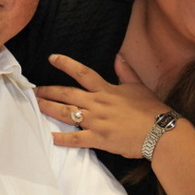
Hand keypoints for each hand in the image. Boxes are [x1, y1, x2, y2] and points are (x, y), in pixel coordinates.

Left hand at [35, 53, 170, 157]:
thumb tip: (118, 56)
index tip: (52, 58)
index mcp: (106, 90)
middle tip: (35, 91)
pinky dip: (62, 139)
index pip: (82, 73)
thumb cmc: (151, 110)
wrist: (160, 132)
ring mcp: (96, 121)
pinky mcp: (98, 139)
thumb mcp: (138, 86)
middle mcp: (98, 103)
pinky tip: (50, 137)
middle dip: (49, 91)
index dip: (66, 64)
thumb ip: (125, 71)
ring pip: (67, 113)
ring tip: (37, 106)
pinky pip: (76, 139)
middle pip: (67, 94)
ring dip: (49, 109)